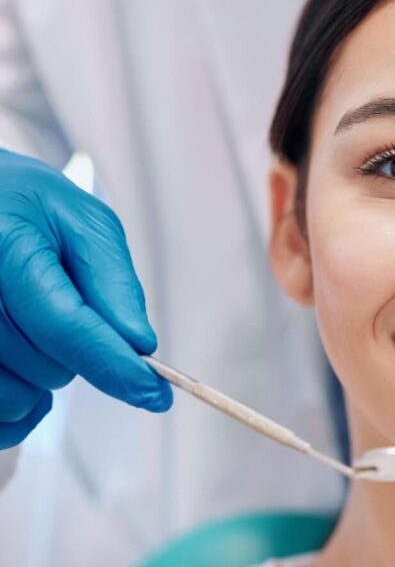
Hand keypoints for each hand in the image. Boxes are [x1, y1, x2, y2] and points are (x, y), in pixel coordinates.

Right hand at [0, 150, 170, 447]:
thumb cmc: (28, 210)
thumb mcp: (82, 223)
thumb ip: (111, 282)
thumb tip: (137, 344)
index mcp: (4, 248)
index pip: (65, 327)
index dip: (116, 366)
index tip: (156, 394)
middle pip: (47, 367)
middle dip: (77, 353)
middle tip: (61, 307)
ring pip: (14, 400)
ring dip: (42, 380)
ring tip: (34, 330)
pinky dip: (17, 408)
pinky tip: (21, 370)